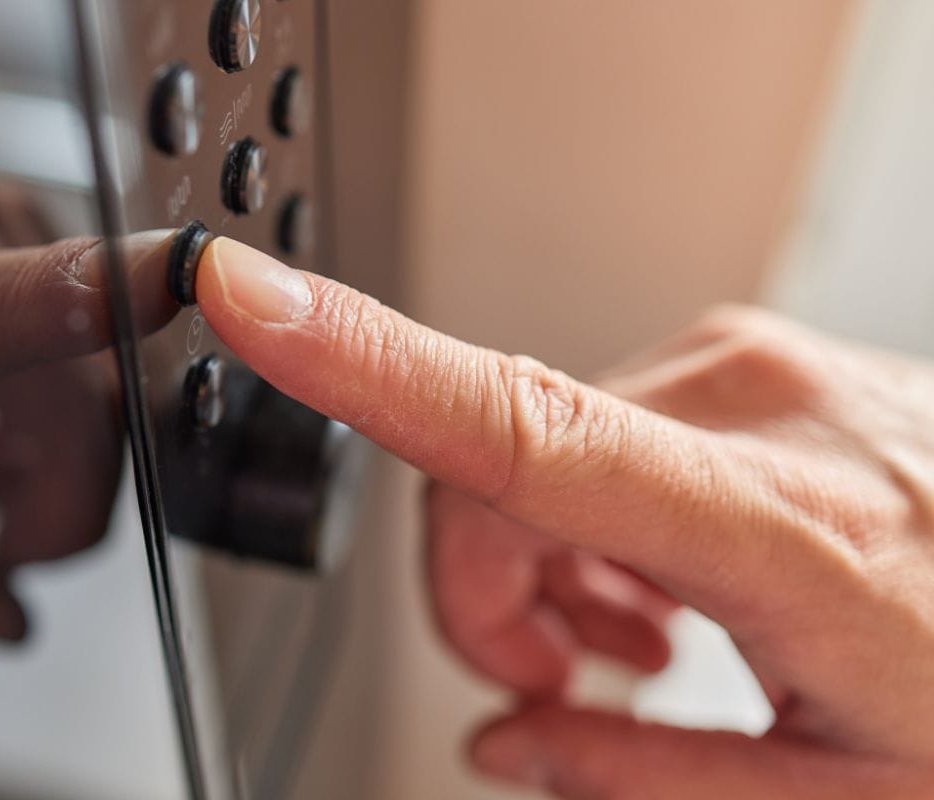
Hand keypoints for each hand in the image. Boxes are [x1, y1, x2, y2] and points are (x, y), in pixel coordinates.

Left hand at [0, 99, 174, 639]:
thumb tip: (7, 618)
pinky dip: (61, 390)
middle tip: (7, 549)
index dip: (60, 302)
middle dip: (68, 489)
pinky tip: (0, 427)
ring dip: (67, 443)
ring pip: (91, 350)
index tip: (166, 282)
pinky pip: (79, 312)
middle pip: (61, 376)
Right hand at [193, 237, 933, 797]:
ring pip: (530, 445)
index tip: (251, 300)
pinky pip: (593, 421)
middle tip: (551, 681)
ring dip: (537, 554)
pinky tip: (659, 580)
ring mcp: (745, 363)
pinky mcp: (743, 354)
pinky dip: (586, 511)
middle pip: (487, 473)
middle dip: (480, 590)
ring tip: (631, 643)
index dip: (362, 360)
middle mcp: (747, 404)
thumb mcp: (844, 794)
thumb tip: (509, 743)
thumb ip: (647, 781)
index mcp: (778, 526)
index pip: (519, 425)